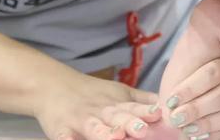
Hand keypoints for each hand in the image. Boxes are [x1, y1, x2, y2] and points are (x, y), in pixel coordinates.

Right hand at [33, 72, 162, 139]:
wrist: (54, 86)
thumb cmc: (92, 94)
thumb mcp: (118, 93)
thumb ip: (141, 100)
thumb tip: (166, 103)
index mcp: (116, 104)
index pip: (133, 107)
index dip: (144, 111)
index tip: (157, 113)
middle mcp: (100, 112)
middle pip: (116, 117)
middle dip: (130, 123)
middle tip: (142, 130)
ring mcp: (80, 121)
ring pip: (93, 127)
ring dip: (103, 133)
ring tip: (115, 137)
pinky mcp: (61, 131)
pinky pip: (65, 138)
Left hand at [161, 58, 219, 139]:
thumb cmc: (202, 77)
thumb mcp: (194, 66)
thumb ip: (186, 75)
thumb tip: (171, 100)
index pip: (212, 73)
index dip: (190, 88)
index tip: (171, 100)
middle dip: (197, 109)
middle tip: (176, 118)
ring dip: (207, 124)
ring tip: (187, 128)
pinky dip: (217, 134)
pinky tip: (200, 135)